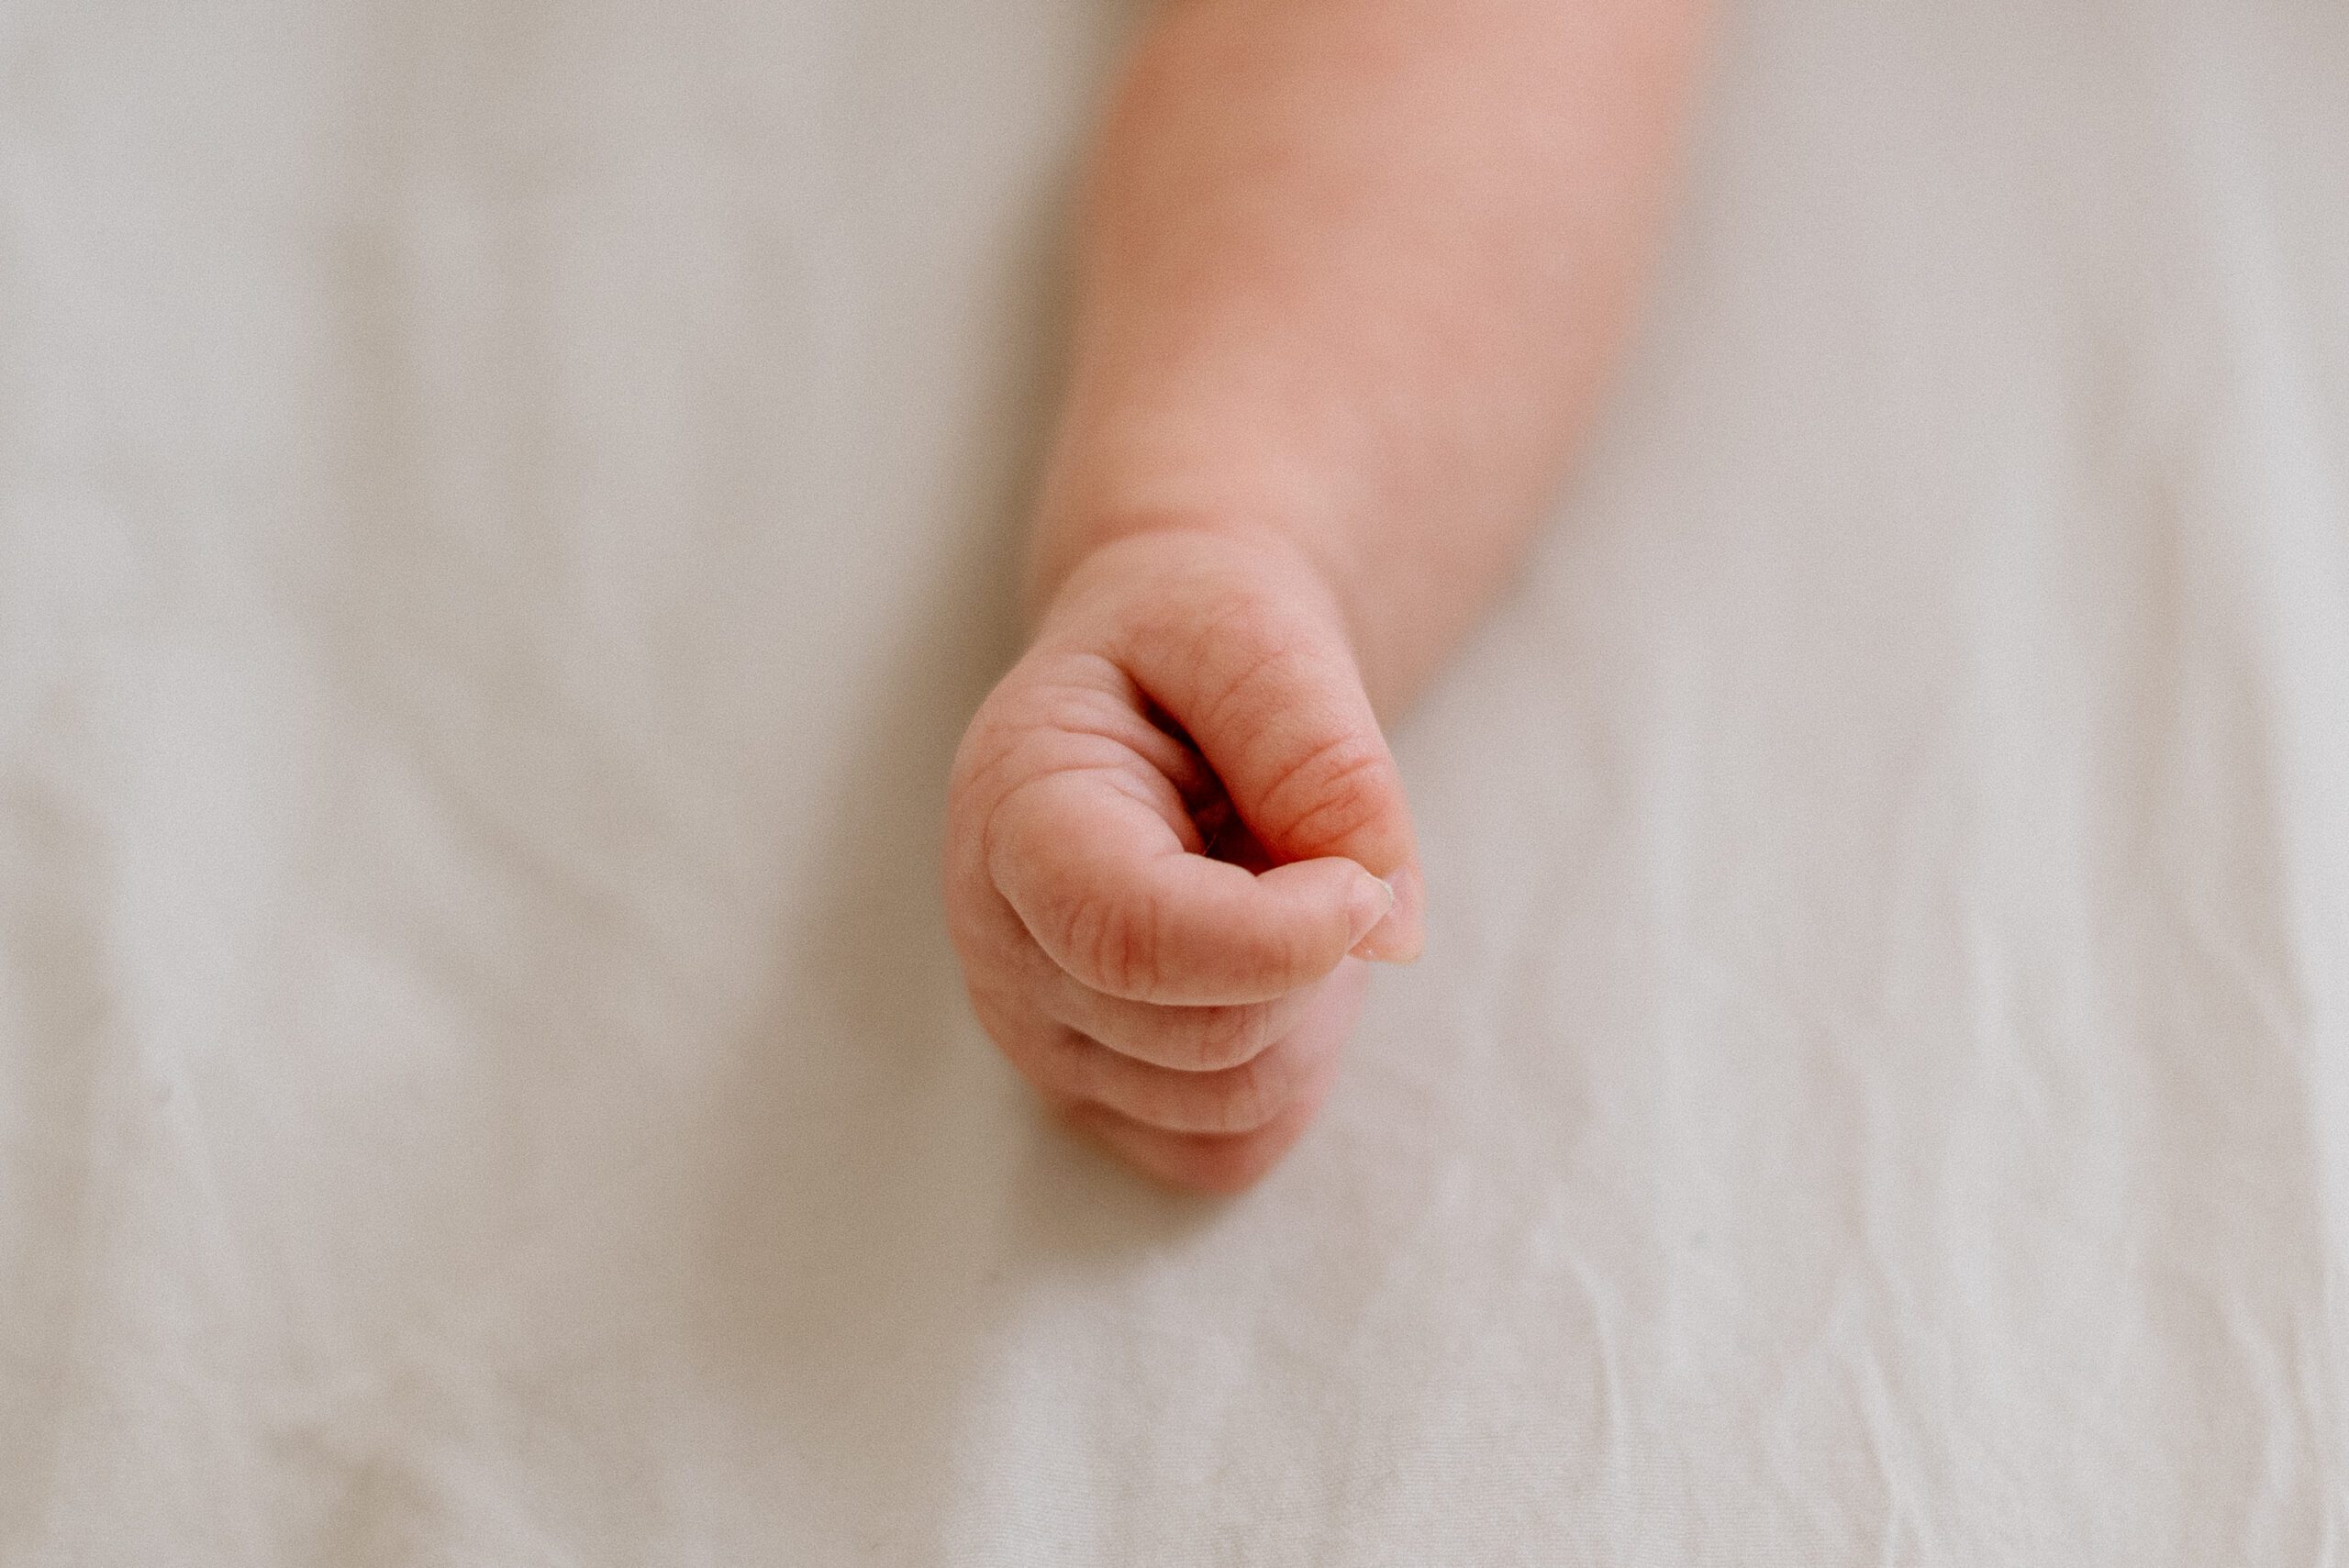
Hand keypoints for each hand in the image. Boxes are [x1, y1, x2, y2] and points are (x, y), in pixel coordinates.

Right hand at [946, 527, 1423, 1191]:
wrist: (1157, 674)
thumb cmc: (1194, 645)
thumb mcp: (1258, 636)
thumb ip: (1320, 756)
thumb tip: (1383, 923)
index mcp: (1013, 814)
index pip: (1129, 938)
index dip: (1277, 938)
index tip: (1366, 882)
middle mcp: (1000, 947)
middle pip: (1207, 1035)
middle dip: (1313, 956)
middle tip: (1321, 844)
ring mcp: (1037, 1038)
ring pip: (1231, 1104)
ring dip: (1311, 1009)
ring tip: (1288, 890)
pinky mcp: (1092, 1097)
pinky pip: (1229, 1148)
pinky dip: (1290, 1072)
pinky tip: (1272, 971)